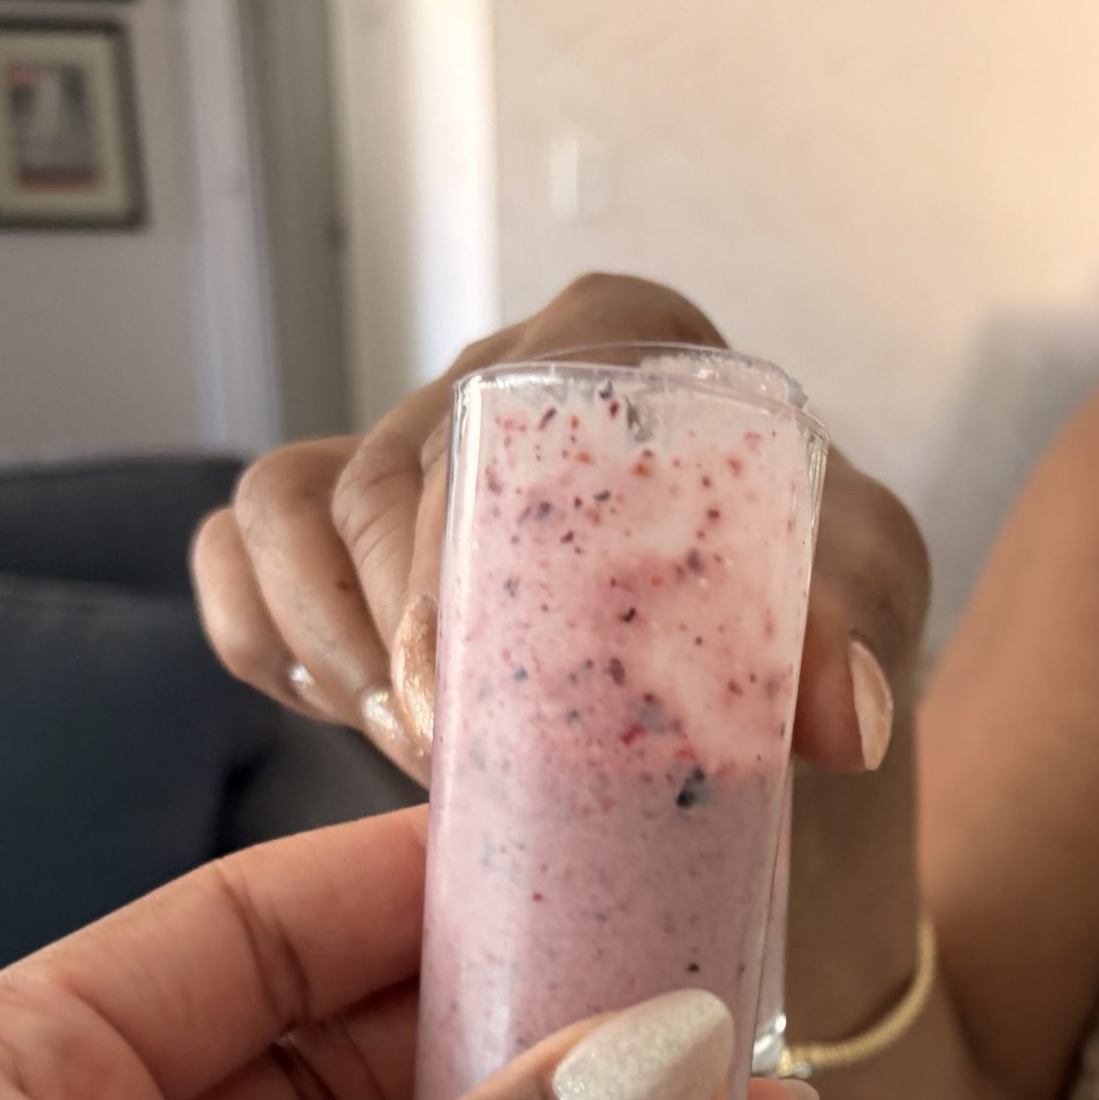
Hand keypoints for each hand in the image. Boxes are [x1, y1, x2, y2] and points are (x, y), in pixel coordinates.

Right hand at [191, 279, 929, 793]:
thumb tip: (840, 710)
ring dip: (325, 640)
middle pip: (379, 478)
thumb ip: (855, 624)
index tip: (480, 692)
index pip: (493, 412)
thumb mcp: (861, 599)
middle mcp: (499, 379)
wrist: (768, 709)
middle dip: (399, 632)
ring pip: (285, 506)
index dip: (460, 556)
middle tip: (455, 756)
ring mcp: (407, 451)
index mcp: (618, 343)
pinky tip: (342, 709)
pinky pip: (238, 557)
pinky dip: (262, 637)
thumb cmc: (807, 616)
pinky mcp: (342, 537)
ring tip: (409, 744)